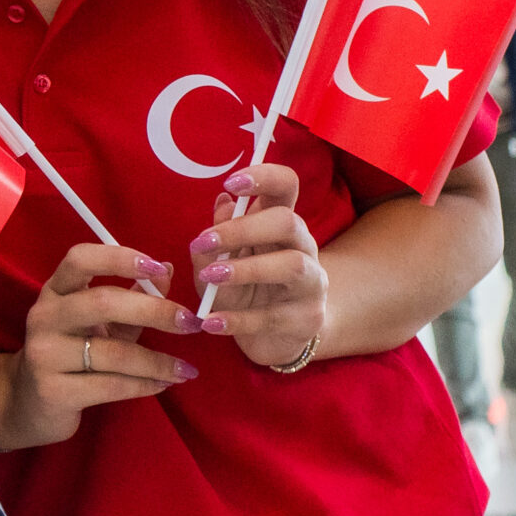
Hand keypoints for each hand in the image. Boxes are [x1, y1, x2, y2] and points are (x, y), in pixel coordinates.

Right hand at [0, 243, 195, 449]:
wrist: (28, 404)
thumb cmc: (71, 355)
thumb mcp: (100, 323)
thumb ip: (132, 297)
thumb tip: (169, 269)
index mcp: (55, 291)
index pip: (80, 259)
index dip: (119, 258)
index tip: (158, 267)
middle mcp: (44, 317)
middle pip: (102, 303)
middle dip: (153, 311)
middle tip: (190, 322)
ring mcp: (44, 355)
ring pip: (112, 353)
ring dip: (157, 361)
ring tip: (185, 369)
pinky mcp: (52, 391)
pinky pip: (110, 385)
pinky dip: (144, 385)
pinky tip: (163, 384)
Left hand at [190, 164, 327, 368]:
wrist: (274, 338)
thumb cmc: (242, 289)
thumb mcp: (219, 262)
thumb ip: (217, 238)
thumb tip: (222, 203)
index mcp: (280, 224)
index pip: (286, 186)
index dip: (263, 177)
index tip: (229, 183)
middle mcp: (303, 247)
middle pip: (288, 222)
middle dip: (244, 228)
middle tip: (204, 241)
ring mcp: (311, 284)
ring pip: (292, 265)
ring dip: (246, 269)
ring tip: (210, 277)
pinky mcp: (306, 319)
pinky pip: (272, 317)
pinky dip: (237, 319)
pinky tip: (210, 321)